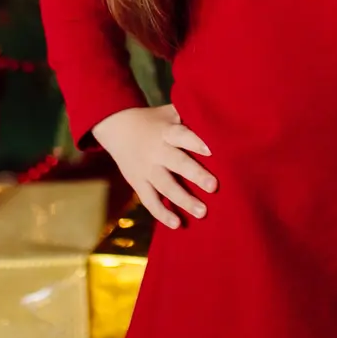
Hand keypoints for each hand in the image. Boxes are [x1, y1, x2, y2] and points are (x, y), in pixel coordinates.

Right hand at [90, 104, 215, 228]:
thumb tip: (220, 117)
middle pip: (176, 163)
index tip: (212, 151)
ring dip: (183, 200)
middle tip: (213, 187)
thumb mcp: (169, 113)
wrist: (116, 128)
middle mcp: (156, 150)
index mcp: (166, 131)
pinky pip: (149, 200)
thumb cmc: (154, 121)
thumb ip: (190, 116)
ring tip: (202, 213)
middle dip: (195, 174)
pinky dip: (162, 213)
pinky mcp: (138, 183)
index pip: (181, 135)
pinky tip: (177, 224)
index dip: (195, 142)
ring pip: (165, 186)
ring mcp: (146, 169)